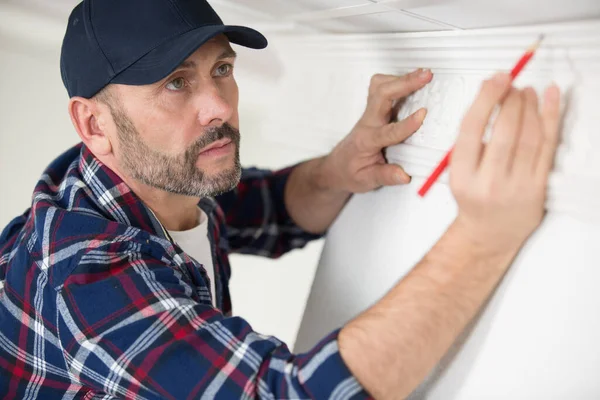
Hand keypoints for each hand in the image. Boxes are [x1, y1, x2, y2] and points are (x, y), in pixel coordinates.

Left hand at [321, 68, 432, 193]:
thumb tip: (404, 175)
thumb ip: (386, 176)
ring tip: (422, 74)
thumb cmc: (350, 173)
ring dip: (400, 78)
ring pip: (379, 86)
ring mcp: (369, 114)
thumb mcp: (366, 181)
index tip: (423, 114)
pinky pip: (380, 87)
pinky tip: (411, 81)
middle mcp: (367, 123)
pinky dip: (396, 80)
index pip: (388, 131)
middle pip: (382, 95)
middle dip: (405, 83)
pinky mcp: (373, 110)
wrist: (336, 168)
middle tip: (426, 76)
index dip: (407, 124)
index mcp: (367, 142)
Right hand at [450, 73, 560, 254]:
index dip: (486, 99)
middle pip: (505, 131)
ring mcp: (516, 186)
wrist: (489, 234)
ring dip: (530, 106)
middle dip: (510, 100)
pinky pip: (547, 147)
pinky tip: (550, 100)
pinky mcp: (538, 187)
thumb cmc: (474, 200)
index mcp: (463, 176)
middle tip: (512, 82)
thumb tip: (488, 99)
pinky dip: (551, 118)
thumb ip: (470, 140)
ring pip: (528, 137)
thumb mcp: (459, 172)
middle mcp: (489, 182)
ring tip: (527, 91)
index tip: (495, 80)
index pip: (472, 129)